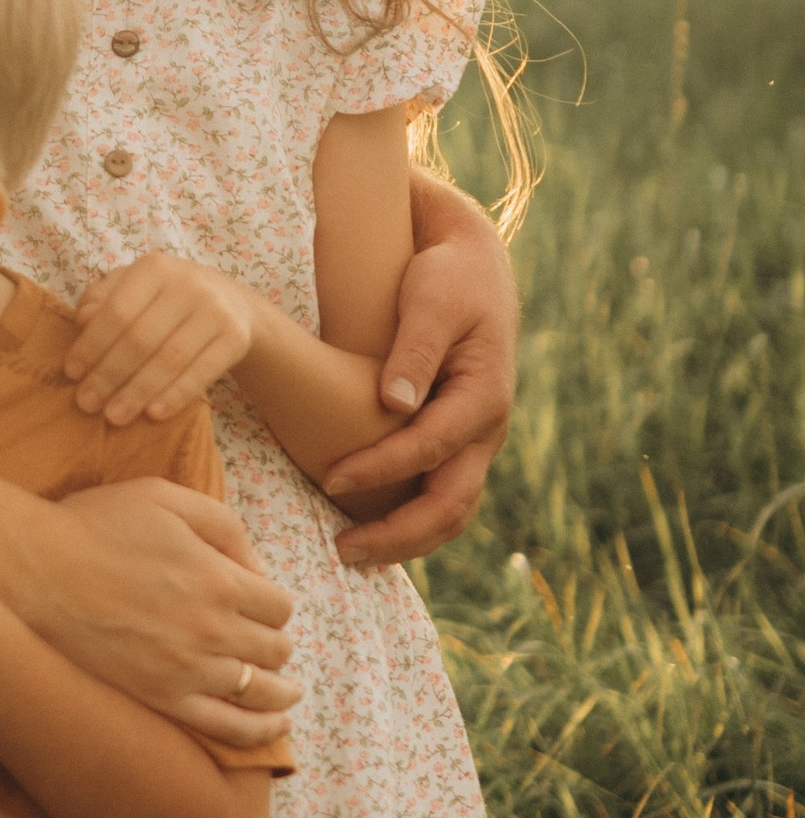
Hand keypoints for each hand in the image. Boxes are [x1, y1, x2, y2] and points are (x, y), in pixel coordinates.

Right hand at [36, 480, 298, 749]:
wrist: (37, 572)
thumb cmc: (97, 525)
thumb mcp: (166, 497)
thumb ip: (224, 524)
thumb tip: (258, 568)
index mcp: (220, 579)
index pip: (279, 604)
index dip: (274, 601)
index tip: (260, 600)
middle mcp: (214, 631)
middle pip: (275, 648)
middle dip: (277, 642)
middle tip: (267, 639)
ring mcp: (189, 671)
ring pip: (261, 691)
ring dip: (282, 690)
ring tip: (288, 692)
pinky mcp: (163, 700)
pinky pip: (228, 728)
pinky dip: (259, 730)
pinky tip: (273, 726)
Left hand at [66, 255, 257, 426]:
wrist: (233, 302)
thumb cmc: (168, 297)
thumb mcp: (134, 287)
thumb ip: (103, 298)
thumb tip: (83, 320)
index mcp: (154, 268)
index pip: (116, 311)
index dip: (92, 345)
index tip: (71, 373)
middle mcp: (187, 284)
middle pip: (141, 338)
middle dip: (109, 375)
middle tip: (86, 404)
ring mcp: (215, 311)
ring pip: (170, 359)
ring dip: (138, 392)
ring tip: (114, 417)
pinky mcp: (236, 338)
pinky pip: (202, 373)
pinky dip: (176, 395)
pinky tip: (153, 415)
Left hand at [325, 175, 516, 566]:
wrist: (473, 264)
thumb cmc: (447, 277)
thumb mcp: (432, 300)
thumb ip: (415, 350)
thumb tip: (395, 404)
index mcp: (484, 397)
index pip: (429, 448)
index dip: (380, 469)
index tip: (330, 478)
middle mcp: (487, 429)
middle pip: (451, 505)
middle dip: (397, 535)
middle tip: (341, 551)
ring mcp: (476, 440)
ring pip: (451, 512)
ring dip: (406, 541)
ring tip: (352, 553)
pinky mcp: (459, 440)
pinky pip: (442, 494)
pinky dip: (412, 521)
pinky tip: (371, 530)